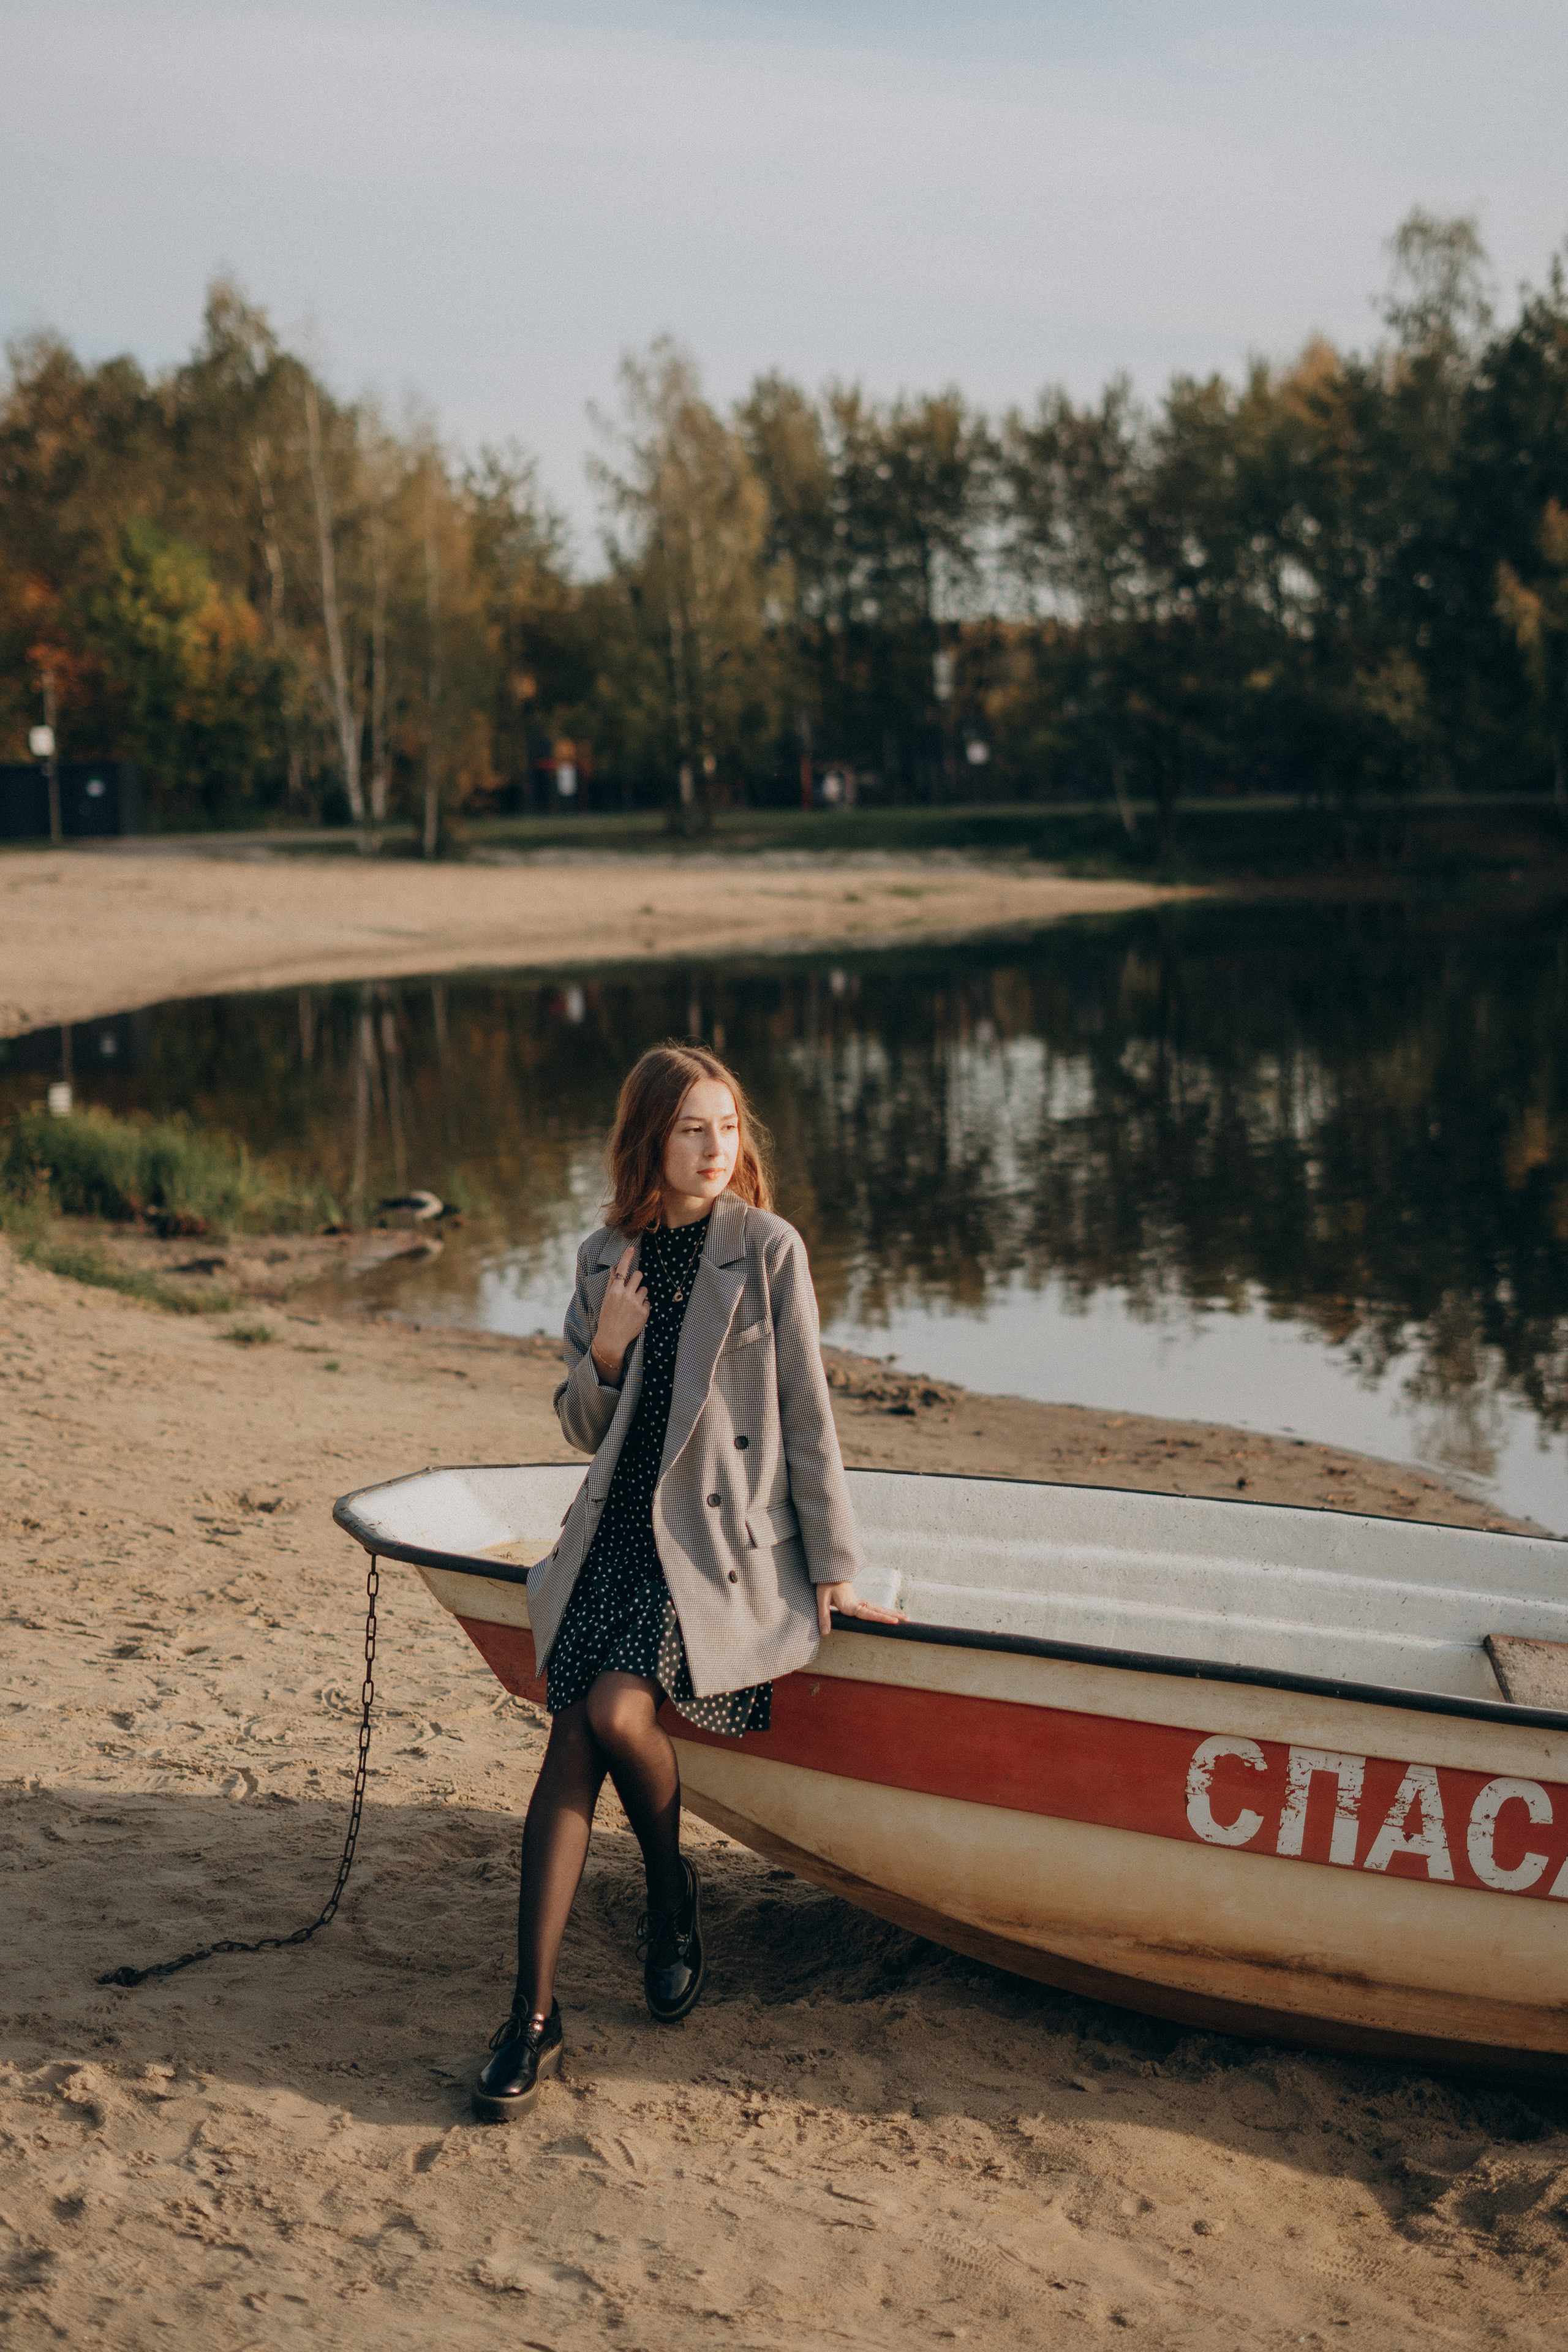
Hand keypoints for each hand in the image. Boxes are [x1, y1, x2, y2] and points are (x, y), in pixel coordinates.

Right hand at [591, 1247, 648, 1381]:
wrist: (612, 1338)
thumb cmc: (607, 1317)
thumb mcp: (607, 1299)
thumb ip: (612, 1283)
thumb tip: (615, 1268)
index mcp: (615, 1291)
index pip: (622, 1270)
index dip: (627, 1257)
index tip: (631, 1248)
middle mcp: (626, 1295)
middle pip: (638, 1275)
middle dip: (637, 1278)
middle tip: (632, 1287)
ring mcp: (636, 1304)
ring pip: (644, 1289)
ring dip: (640, 1293)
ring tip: (632, 1304)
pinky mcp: (644, 1312)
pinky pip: (647, 1302)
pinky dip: (643, 1306)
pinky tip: (635, 1314)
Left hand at [816, 1581, 906, 1637]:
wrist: (828, 1572)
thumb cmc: (825, 1585)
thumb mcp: (821, 1600)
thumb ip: (824, 1616)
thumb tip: (825, 1633)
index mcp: (850, 1605)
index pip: (868, 1613)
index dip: (881, 1618)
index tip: (895, 1621)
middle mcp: (857, 1603)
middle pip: (878, 1610)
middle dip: (892, 1616)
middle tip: (908, 1620)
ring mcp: (859, 1602)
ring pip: (877, 1608)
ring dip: (890, 1613)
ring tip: (905, 1617)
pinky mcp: (857, 1601)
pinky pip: (872, 1608)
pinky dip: (882, 1611)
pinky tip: (888, 1614)